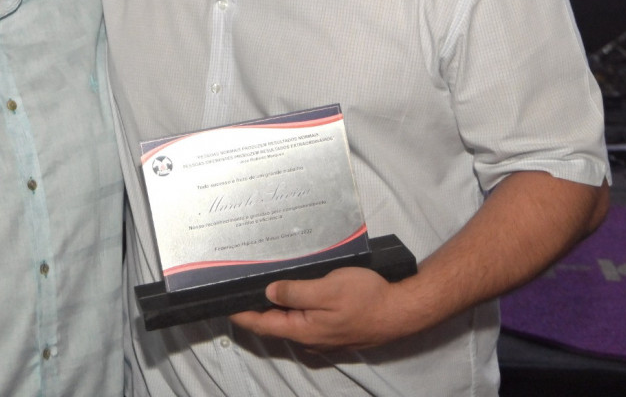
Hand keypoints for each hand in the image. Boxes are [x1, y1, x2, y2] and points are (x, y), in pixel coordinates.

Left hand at [230, 266, 412, 350]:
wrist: (402, 310)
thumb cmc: (367, 297)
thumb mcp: (327, 288)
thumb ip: (295, 291)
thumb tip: (268, 292)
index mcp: (304, 330)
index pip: (263, 324)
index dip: (242, 314)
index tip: (223, 305)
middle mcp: (311, 338)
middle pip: (274, 325)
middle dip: (256, 309)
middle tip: (239, 290)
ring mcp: (323, 336)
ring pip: (291, 322)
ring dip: (275, 307)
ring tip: (261, 287)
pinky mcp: (335, 329)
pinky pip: (307, 319)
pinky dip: (294, 307)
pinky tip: (293, 292)